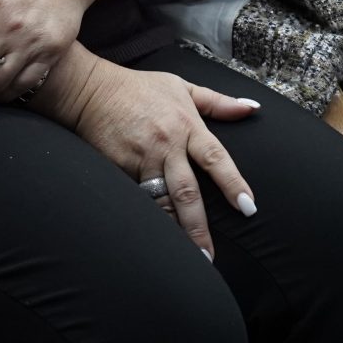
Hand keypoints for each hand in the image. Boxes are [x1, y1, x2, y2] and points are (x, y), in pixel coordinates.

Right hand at [66, 59, 260, 257]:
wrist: (91, 89)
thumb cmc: (139, 88)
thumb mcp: (182, 86)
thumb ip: (218, 102)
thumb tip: (250, 109)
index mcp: (187, 126)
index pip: (216, 158)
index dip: (232, 183)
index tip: (248, 207)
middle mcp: (166, 145)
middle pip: (187, 192)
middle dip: (199, 226)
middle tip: (210, 255)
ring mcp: (142, 158)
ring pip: (161, 201)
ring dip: (174, 229)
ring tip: (185, 256)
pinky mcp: (119, 168)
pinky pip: (136, 198)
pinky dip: (147, 217)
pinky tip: (154, 237)